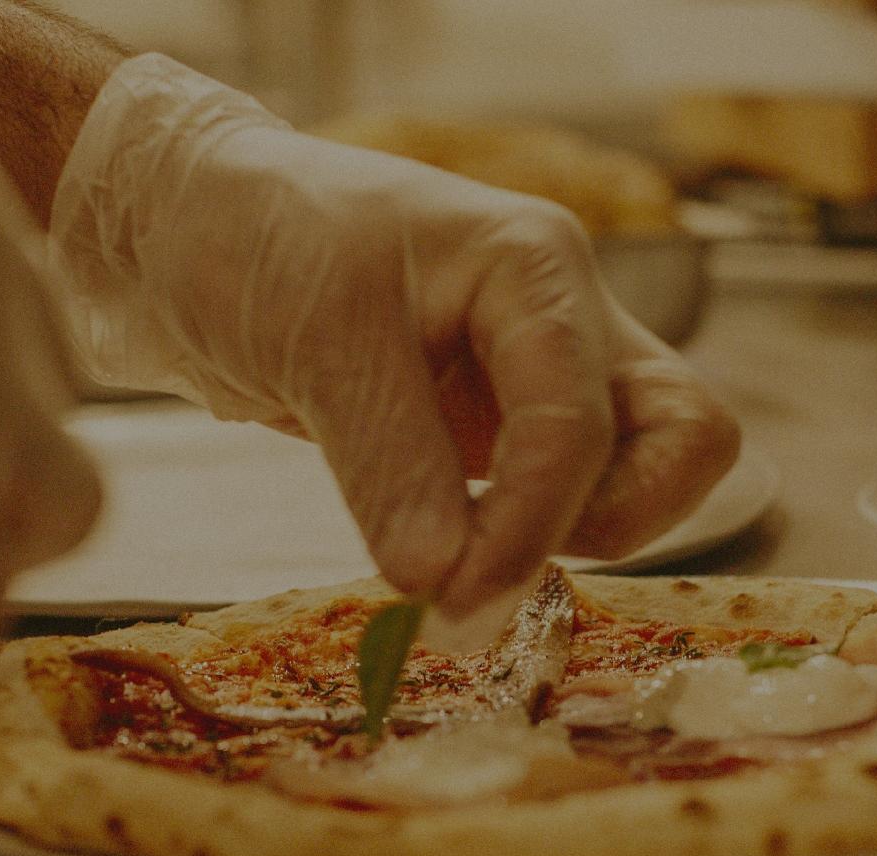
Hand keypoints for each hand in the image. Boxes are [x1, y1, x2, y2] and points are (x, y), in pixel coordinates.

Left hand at [49, 55, 737, 618]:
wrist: (191, 233)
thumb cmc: (256, 239)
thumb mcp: (317, 343)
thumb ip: (390, 465)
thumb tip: (442, 584)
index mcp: (535, 267)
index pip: (581, 420)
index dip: (531, 524)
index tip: (456, 600)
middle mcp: (564, 318)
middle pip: (685, 437)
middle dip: (614, 521)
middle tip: (493, 568)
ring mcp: (542, 376)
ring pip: (646, 472)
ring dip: (573, 535)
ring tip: (458, 561)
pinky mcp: (502, 428)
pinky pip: (565, 497)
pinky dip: (524, 541)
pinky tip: (442, 552)